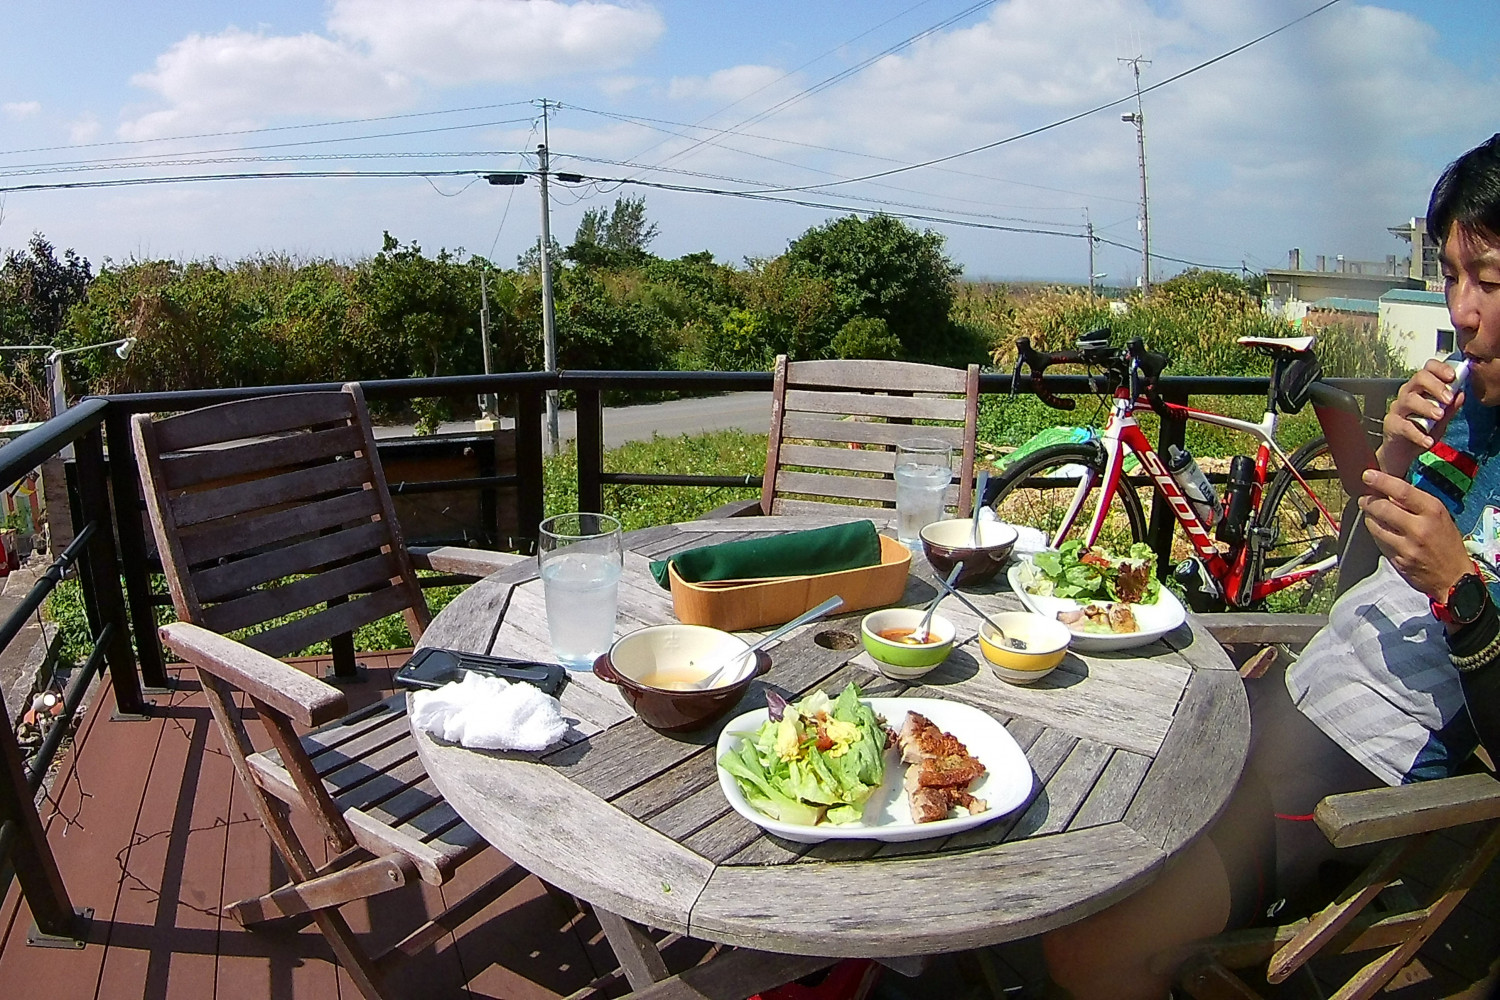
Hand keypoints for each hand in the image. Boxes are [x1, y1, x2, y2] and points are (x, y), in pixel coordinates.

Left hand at [1358, 469, 1470, 600]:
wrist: (1454, 578)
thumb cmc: (1447, 544)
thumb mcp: (1439, 517)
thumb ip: (1416, 505)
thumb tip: (1389, 492)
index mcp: (1433, 512)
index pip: (1402, 491)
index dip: (1381, 481)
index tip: (1367, 475)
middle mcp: (1419, 528)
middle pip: (1382, 508)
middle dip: (1368, 501)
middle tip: (1364, 498)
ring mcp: (1407, 546)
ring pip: (1375, 526)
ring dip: (1368, 517)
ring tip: (1370, 514)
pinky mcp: (1397, 560)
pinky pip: (1378, 542)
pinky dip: (1375, 534)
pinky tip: (1379, 531)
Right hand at [1377, 360, 1465, 476]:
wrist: (1403, 452)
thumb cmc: (1421, 430)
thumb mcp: (1441, 419)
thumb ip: (1450, 408)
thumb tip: (1461, 394)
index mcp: (1421, 388)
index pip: (1427, 369)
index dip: (1439, 369)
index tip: (1452, 377)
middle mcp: (1407, 394)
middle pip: (1418, 378)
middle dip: (1435, 386)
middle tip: (1448, 399)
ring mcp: (1397, 408)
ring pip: (1409, 400)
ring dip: (1426, 407)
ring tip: (1439, 416)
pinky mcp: (1391, 424)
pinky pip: (1404, 426)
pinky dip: (1418, 434)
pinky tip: (1428, 441)